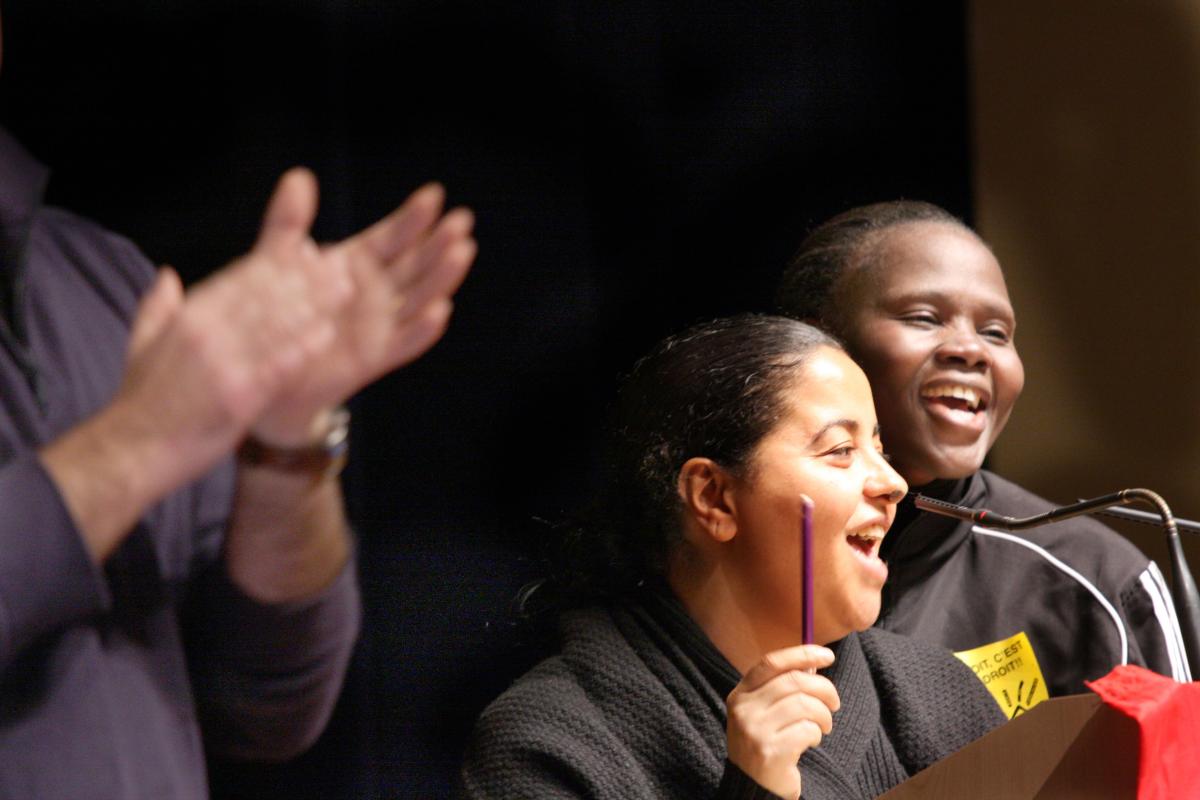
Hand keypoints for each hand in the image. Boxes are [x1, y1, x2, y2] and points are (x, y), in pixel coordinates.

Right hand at [41, 169, 352, 561]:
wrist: (130, 452)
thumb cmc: (140, 404)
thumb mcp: (140, 344)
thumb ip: (157, 306)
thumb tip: (167, 274)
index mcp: (187, 318)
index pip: (238, 279)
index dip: (276, 263)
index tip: (307, 251)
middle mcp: (205, 333)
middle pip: (263, 295)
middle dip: (305, 279)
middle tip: (341, 266)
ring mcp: (222, 363)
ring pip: (274, 324)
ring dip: (313, 305)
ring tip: (344, 292)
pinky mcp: (236, 396)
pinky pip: (275, 366)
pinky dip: (301, 348)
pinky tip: (325, 336)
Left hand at [250, 178, 476, 443]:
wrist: (269, 372)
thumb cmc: (279, 316)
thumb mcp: (279, 262)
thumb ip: (288, 221)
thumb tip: (300, 177)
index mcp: (359, 266)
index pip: (394, 237)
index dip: (414, 218)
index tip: (434, 195)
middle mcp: (378, 294)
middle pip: (417, 264)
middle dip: (440, 243)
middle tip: (461, 221)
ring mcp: (381, 325)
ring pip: (421, 298)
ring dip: (443, 278)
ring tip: (461, 253)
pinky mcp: (376, 356)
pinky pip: (406, 341)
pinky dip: (424, 328)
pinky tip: (441, 310)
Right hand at [725, 645, 838, 799]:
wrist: (754, 788)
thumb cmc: (767, 744)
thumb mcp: (764, 712)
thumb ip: (782, 688)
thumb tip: (814, 664)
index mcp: (740, 694)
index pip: (772, 663)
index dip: (802, 654)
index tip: (827, 656)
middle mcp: (743, 709)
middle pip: (794, 681)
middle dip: (824, 690)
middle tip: (834, 704)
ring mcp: (754, 730)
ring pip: (804, 705)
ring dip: (823, 716)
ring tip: (823, 727)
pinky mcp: (770, 751)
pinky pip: (807, 730)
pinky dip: (816, 734)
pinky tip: (811, 742)